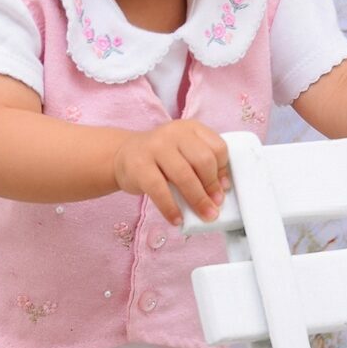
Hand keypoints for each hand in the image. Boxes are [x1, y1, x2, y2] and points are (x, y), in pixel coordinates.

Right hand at [112, 119, 231, 225]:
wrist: (123, 156)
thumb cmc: (161, 159)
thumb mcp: (184, 154)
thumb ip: (202, 165)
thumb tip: (222, 188)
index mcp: (190, 128)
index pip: (217, 147)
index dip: (223, 170)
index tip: (223, 188)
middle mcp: (174, 133)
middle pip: (203, 160)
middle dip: (212, 187)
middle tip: (216, 205)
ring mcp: (155, 147)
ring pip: (184, 175)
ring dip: (198, 200)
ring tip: (205, 215)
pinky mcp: (139, 165)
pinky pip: (159, 190)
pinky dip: (171, 208)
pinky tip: (177, 219)